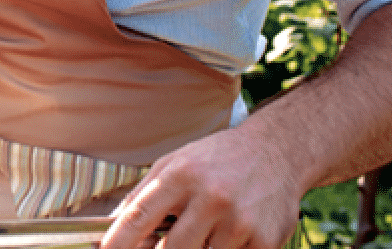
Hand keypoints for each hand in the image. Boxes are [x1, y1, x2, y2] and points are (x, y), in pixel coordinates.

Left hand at [102, 127, 302, 248]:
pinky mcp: (264, 240)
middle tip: (169, 240)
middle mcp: (210, 197)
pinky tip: (231, 233)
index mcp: (180, 175)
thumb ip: (145, 194)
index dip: (118, 241)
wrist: (276, 151)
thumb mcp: (174, 163)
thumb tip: (115, 224)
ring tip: (207, 227)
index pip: (139, 216)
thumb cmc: (216, 159)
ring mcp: (239, 221)